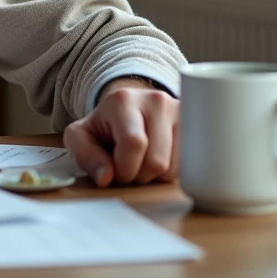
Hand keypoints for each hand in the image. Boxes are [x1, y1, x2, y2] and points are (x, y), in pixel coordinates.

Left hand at [63, 81, 178, 187]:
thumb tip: (105, 177)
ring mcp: (180, 112)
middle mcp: (156, 100)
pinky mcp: (196, 125)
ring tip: (142, 162)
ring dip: (155, 176)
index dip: (124, 168)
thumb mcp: (81, 137)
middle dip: (139, 175)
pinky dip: (171, 172)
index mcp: (124, 100)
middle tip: (128, 166)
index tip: (115, 170)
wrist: (127, 110)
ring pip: (174, 167)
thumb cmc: (103, 127)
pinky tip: (158, 160)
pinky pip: (189, 165)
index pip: (134, 143)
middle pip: (156, 160)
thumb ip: (85, 155)